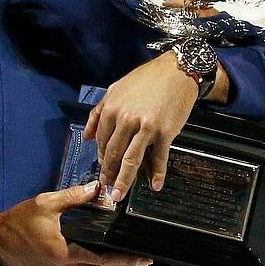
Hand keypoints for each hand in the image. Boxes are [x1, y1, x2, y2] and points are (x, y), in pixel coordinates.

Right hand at [0, 182, 151, 265]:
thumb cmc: (19, 221)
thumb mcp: (46, 203)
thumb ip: (74, 197)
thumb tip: (99, 188)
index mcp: (63, 254)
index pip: (103, 260)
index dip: (124, 259)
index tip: (143, 257)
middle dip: (123, 265)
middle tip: (144, 259)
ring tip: (130, 260)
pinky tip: (104, 262)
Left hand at [85, 53, 199, 202]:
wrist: (177, 71)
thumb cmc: (148, 79)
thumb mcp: (116, 89)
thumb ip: (99, 112)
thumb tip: (88, 136)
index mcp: (112, 109)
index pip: (103, 140)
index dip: (103, 158)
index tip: (104, 169)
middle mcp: (126, 119)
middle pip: (114, 153)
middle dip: (110, 174)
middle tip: (108, 187)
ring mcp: (146, 127)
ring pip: (131, 160)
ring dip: (125, 181)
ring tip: (120, 195)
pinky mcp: (165, 132)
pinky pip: (159, 157)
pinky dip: (157, 173)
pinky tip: (155, 185)